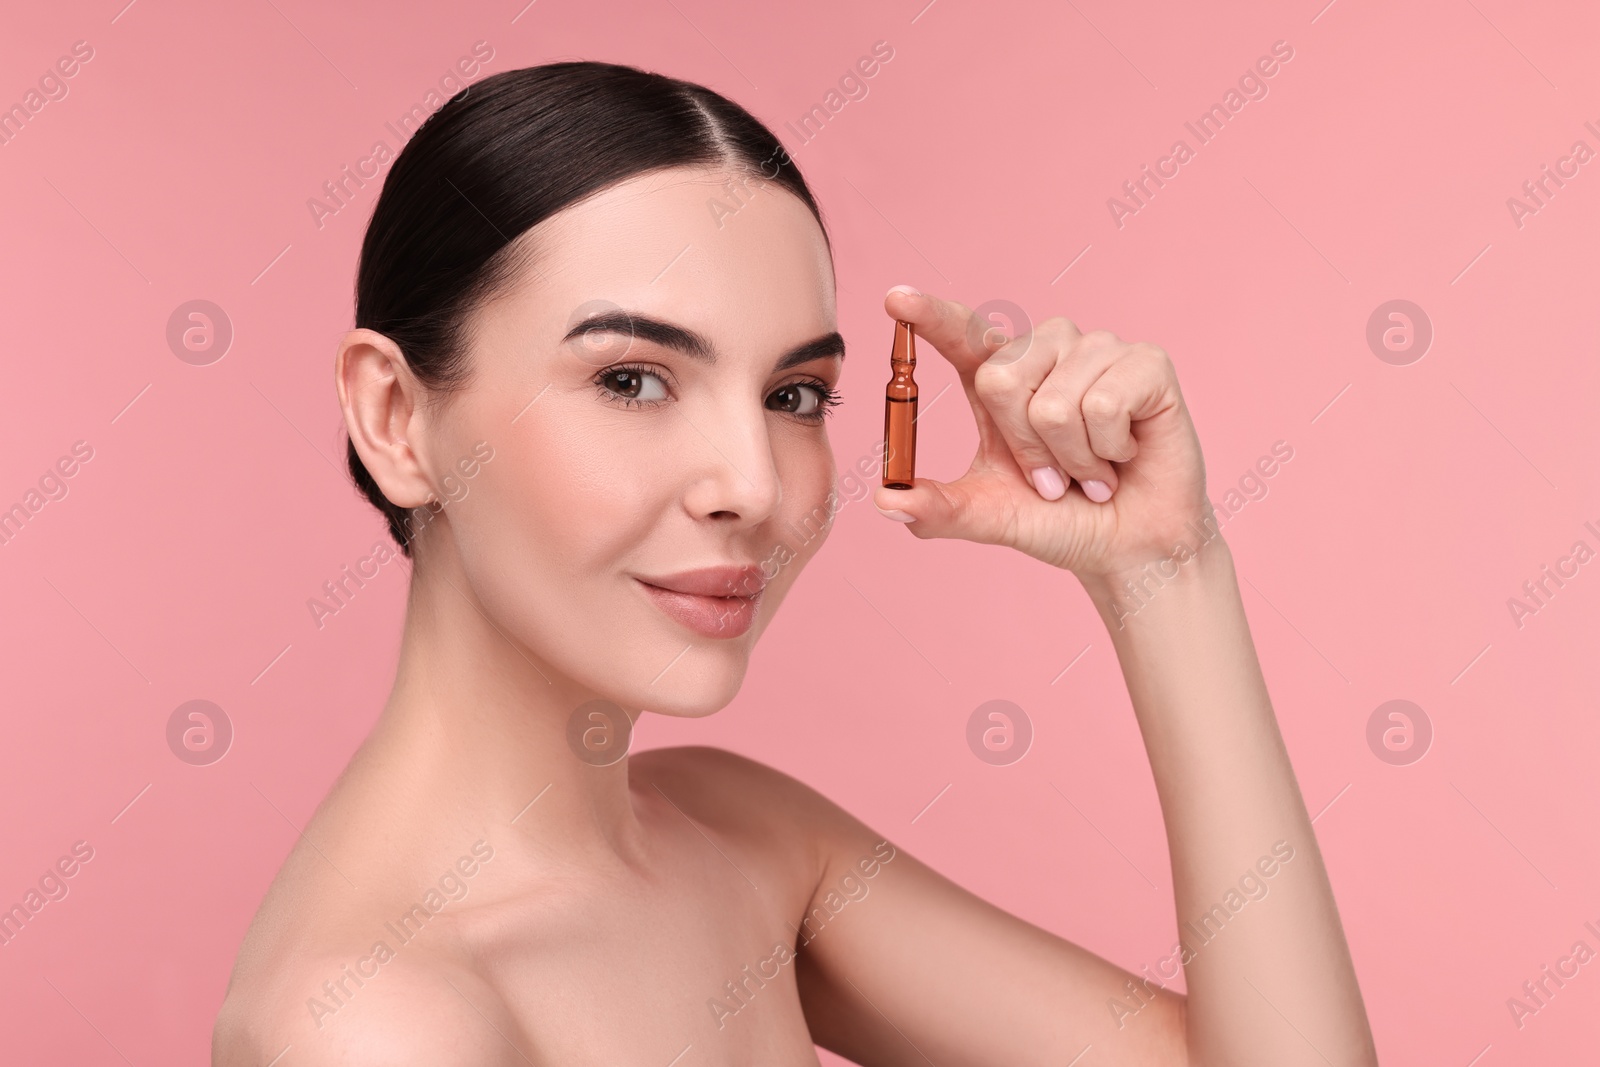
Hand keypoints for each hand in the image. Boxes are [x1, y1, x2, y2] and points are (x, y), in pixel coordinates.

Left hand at [872, 286, 1212, 581]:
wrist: (1129, 546)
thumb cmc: (1060, 519)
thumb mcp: (988, 515)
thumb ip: (937, 508)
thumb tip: (884, 500)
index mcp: (1002, 375)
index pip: (962, 333)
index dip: (930, 315)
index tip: (895, 300)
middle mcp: (1046, 350)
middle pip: (1001, 378)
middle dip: (1024, 448)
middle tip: (1054, 477)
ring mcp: (1097, 350)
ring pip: (1054, 400)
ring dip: (1071, 457)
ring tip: (1093, 469)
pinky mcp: (1146, 362)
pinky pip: (1105, 402)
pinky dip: (1109, 449)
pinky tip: (1125, 455)